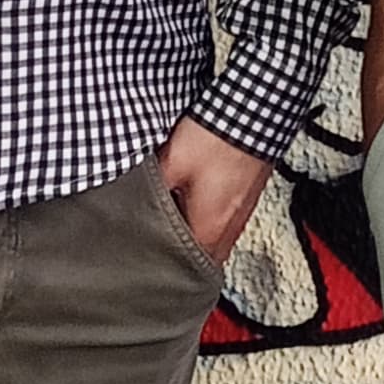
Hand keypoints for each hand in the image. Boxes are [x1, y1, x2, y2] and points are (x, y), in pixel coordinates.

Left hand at [158, 115, 271, 269]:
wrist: (254, 110)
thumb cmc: (216, 136)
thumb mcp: (170, 163)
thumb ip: (149, 189)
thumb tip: (129, 204)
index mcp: (209, 229)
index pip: (188, 272)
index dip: (167, 273)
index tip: (149, 272)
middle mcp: (230, 228)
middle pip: (203, 260)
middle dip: (182, 260)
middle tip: (158, 255)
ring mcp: (242, 212)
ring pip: (215, 240)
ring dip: (196, 237)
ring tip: (172, 227)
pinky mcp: (246, 195)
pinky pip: (224, 220)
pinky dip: (208, 219)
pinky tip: (193, 202)